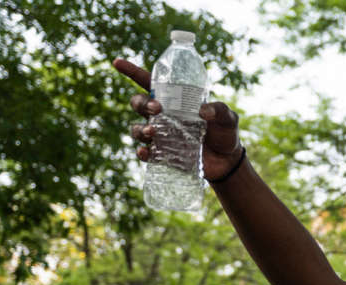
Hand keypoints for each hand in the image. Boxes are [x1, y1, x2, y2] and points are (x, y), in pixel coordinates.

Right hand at [113, 59, 243, 180]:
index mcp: (174, 100)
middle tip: (157, 109)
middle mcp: (162, 116)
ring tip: (153, 132)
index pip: (148, 82)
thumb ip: (219, 110)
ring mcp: (161, 135)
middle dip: (141, 103)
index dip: (131, 71)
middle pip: (138, 103)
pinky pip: (145, 152)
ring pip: (137, 128)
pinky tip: (145, 152)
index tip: (117, 62)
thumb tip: (203, 111)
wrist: (227, 161)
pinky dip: (142, 152)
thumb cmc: (225, 133)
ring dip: (140, 128)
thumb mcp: (228, 118)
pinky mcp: (162, 154)